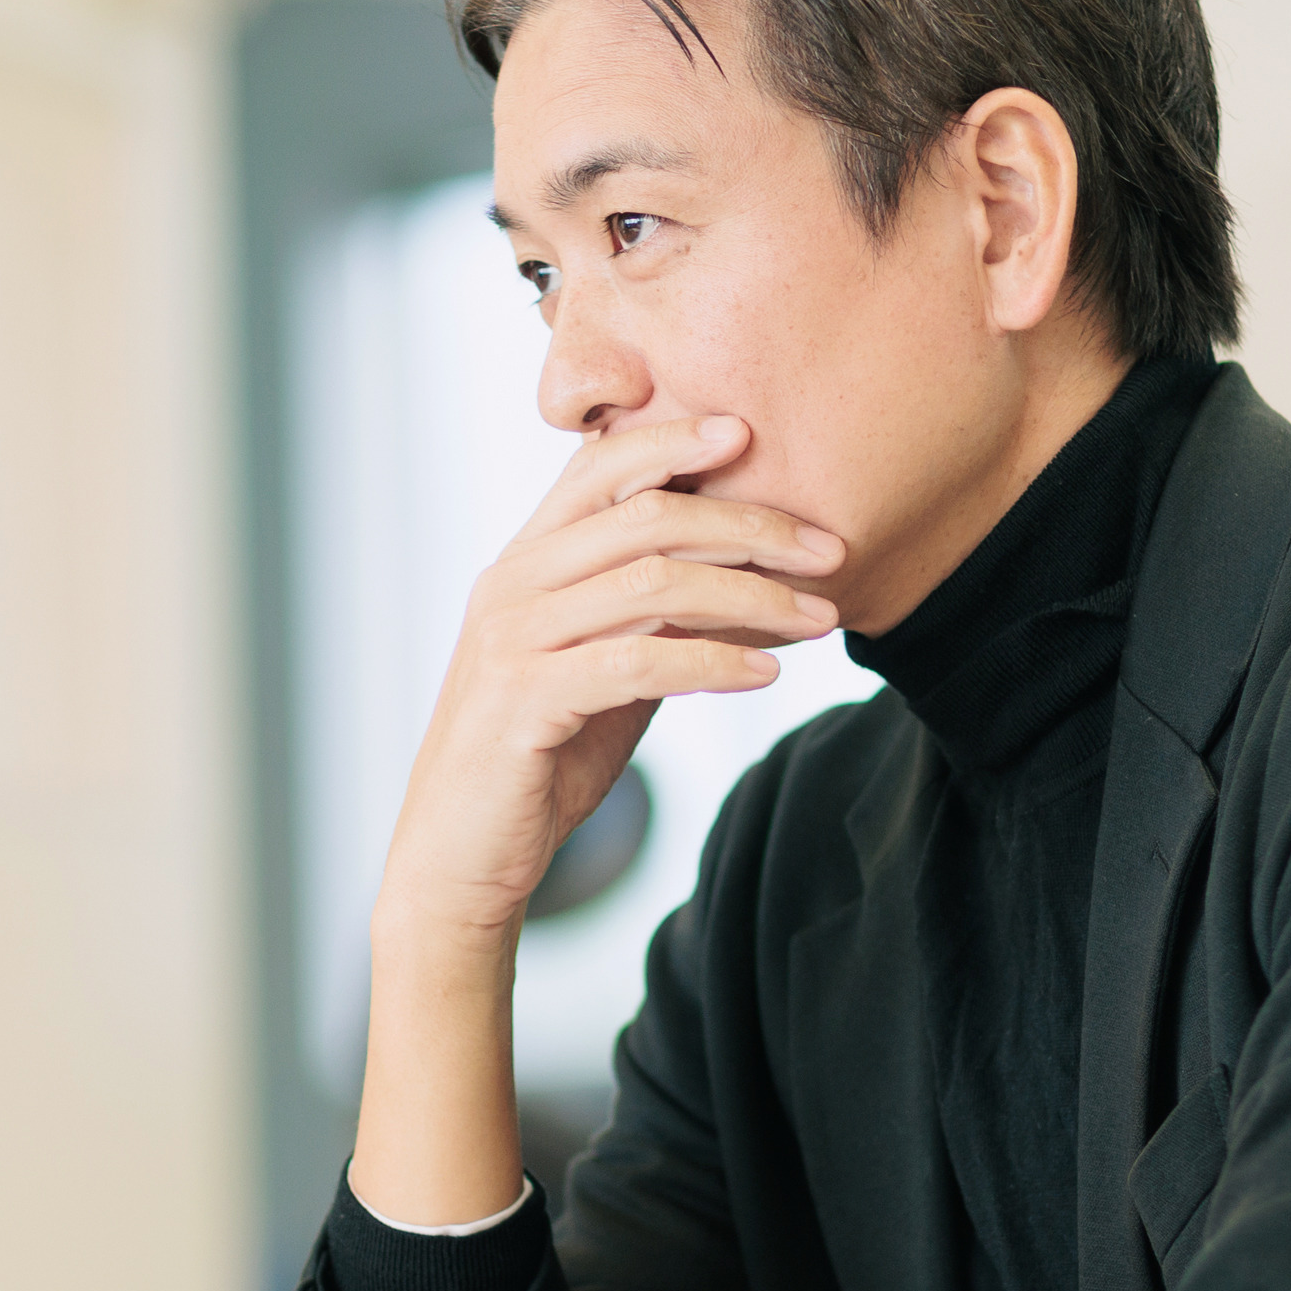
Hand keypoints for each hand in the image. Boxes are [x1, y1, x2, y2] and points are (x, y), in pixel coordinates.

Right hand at [377, 414, 844, 946]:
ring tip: (821, 617)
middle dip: (750, 526)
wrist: (460, 858)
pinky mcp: (524, 702)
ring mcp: (512, 639)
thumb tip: (743, 581)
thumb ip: (648, 618)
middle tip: (830, 549)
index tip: (748, 432)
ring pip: (652, 583)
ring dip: (753, 597)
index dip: (672, 439)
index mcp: (524, 562)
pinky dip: (713, 661)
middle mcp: (512, 585)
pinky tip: (766, 672)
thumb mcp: (601, 669)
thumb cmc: (537, 761)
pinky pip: (639, 661)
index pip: (598, 468)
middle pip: (646, 518)